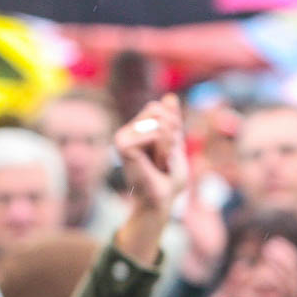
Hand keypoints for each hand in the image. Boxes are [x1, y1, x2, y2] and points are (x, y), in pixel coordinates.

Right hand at [113, 95, 188, 268]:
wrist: (161, 200)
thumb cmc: (168, 178)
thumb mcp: (175, 143)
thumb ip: (172, 120)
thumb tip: (169, 96)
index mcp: (136, 130)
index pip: (160, 108)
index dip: (172, 127)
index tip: (167, 152)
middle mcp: (125, 131)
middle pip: (157, 110)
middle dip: (170, 133)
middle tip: (165, 158)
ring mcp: (121, 137)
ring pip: (158, 121)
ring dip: (168, 144)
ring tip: (160, 163)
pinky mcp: (123, 146)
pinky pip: (155, 133)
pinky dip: (164, 149)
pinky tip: (156, 164)